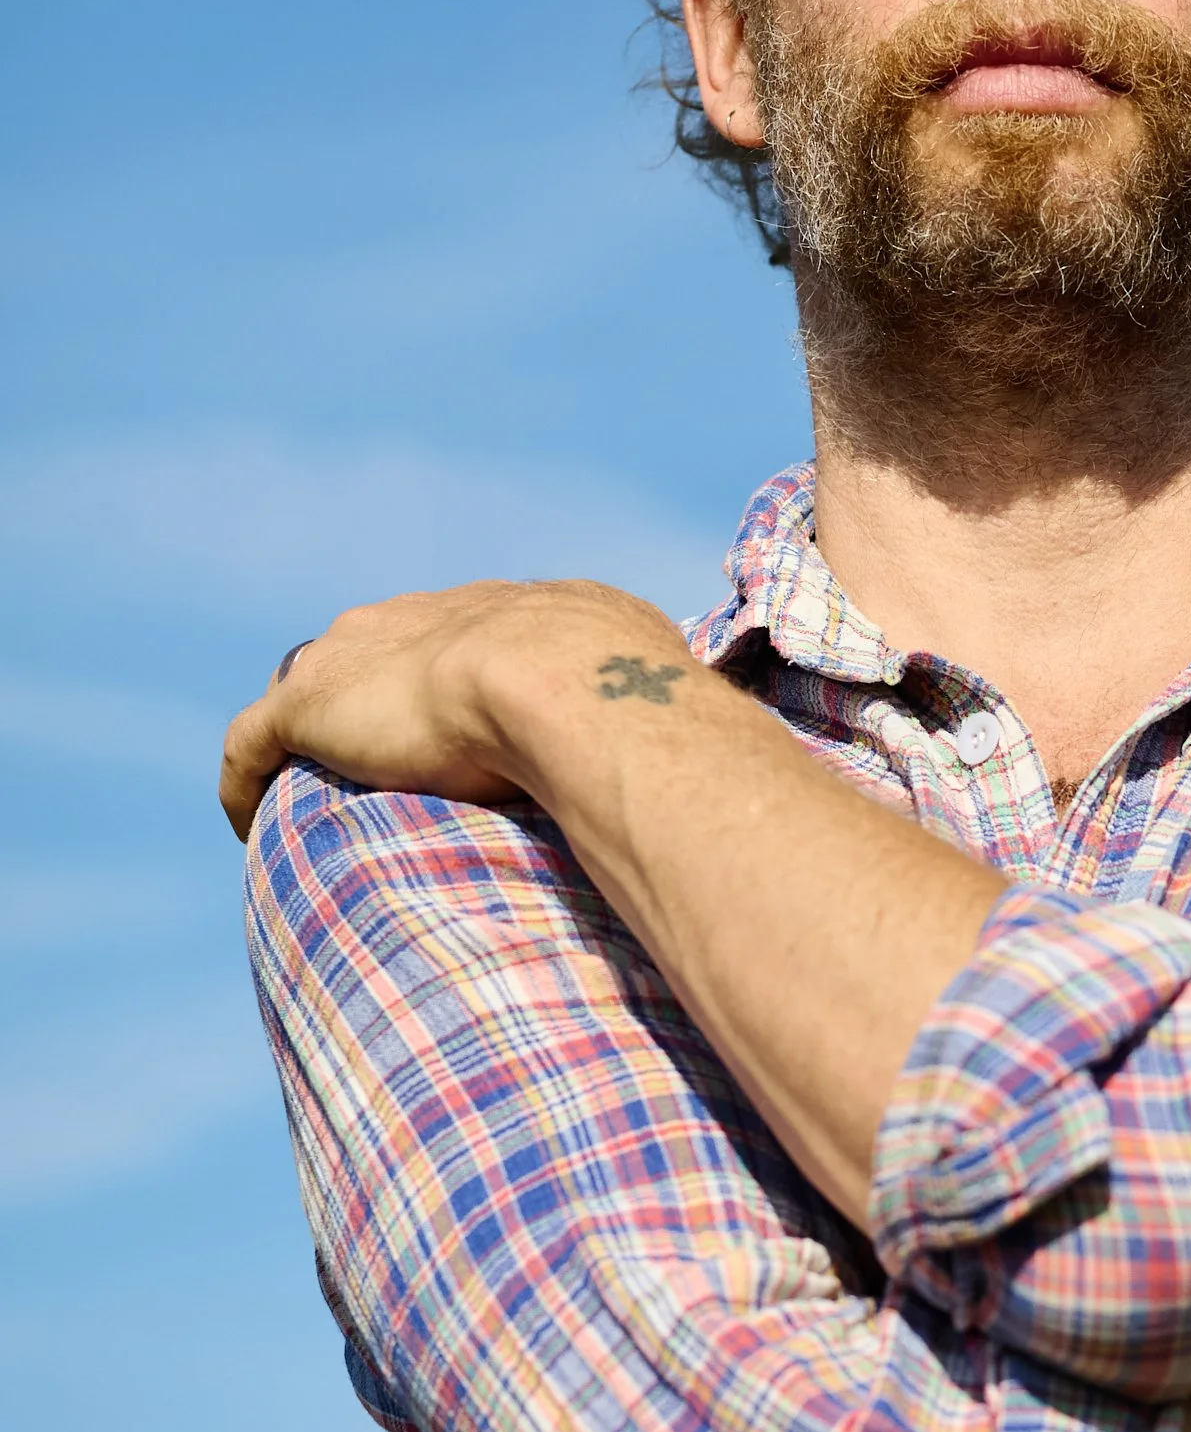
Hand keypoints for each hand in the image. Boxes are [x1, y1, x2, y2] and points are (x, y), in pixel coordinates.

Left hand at [217, 579, 685, 840]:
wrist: (564, 678)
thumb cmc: (623, 694)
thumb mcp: (652, 683)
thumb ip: (654, 701)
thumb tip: (703, 739)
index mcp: (507, 607)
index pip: (463, 637)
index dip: (457, 685)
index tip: (460, 737)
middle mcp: (424, 613)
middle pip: (379, 650)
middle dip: (377, 699)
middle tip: (385, 770)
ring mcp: (360, 654)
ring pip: (312, 691)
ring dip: (311, 740)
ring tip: (314, 801)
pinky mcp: (308, 705)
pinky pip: (252, 744)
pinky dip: (246, 782)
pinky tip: (249, 824)